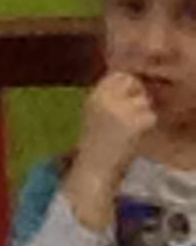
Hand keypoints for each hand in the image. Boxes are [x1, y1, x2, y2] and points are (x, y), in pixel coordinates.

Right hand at [68, 71, 158, 225]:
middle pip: (134, 83)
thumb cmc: (96, 143)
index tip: (124, 101)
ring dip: (143, 113)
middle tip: (128, 117)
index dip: (125, 86)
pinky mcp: (136, 122)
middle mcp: (105, 98)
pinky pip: (152, 116)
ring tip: (130, 129)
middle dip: (136, 97)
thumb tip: (131, 79)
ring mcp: (122, 109)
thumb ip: (109, 95)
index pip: (118, 75)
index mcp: (93, 96)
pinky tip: (135, 137)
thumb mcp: (95, 112)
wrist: (94, 170)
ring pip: (145, 101)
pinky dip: (148, 126)